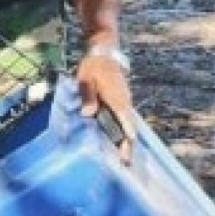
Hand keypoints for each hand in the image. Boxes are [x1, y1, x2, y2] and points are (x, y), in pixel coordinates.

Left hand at [77, 50, 135, 164]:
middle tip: (125, 163)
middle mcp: (124, 101)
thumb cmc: (93, 66)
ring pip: (128, 123)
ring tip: (123, 158)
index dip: (127, 135)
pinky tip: (117, 141)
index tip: (128, 149)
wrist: (104, 52)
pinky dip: (123, 131)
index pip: (125, 119)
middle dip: (128, 144)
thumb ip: (88, 96)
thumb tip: (88, 114)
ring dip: (126, 139)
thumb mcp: (86, 79)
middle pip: (129, 126)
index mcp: (116, 97)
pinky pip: (124, 119)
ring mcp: (125, 101)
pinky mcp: (122, 101)